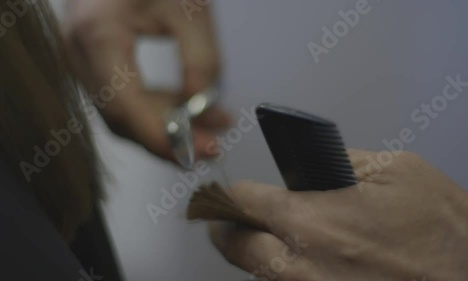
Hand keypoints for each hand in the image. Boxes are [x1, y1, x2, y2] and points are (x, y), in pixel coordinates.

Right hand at [62, 0, 229, 161]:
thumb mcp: (191, 7)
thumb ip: (202, 60)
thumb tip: (201, 106)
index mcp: (99, 32)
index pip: (125, 107)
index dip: (162, 138)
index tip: (198, 152)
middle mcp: (79, 51)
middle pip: (123, 118)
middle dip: (171, 138)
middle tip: (213, 145)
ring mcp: (81, 58)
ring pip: (123, 113)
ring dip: (168, 125)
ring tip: (213, 122)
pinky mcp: (92, 62)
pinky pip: (122, 98)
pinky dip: (156, 108)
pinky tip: (187, 106)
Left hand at [210, 150, 467, 280]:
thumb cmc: (444, 234)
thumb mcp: (396, 171)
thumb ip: (341, 162)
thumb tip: (311, 167)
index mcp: (311, 220)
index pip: (244, 200)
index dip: (239, 192)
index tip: (240, 192)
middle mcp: (299, 265)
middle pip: (233, 246)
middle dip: (230, 229)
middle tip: (232, 221)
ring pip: (256, 274)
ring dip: (257, 255)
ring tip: (271, 240)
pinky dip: (285, 276)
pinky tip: (305, 263)